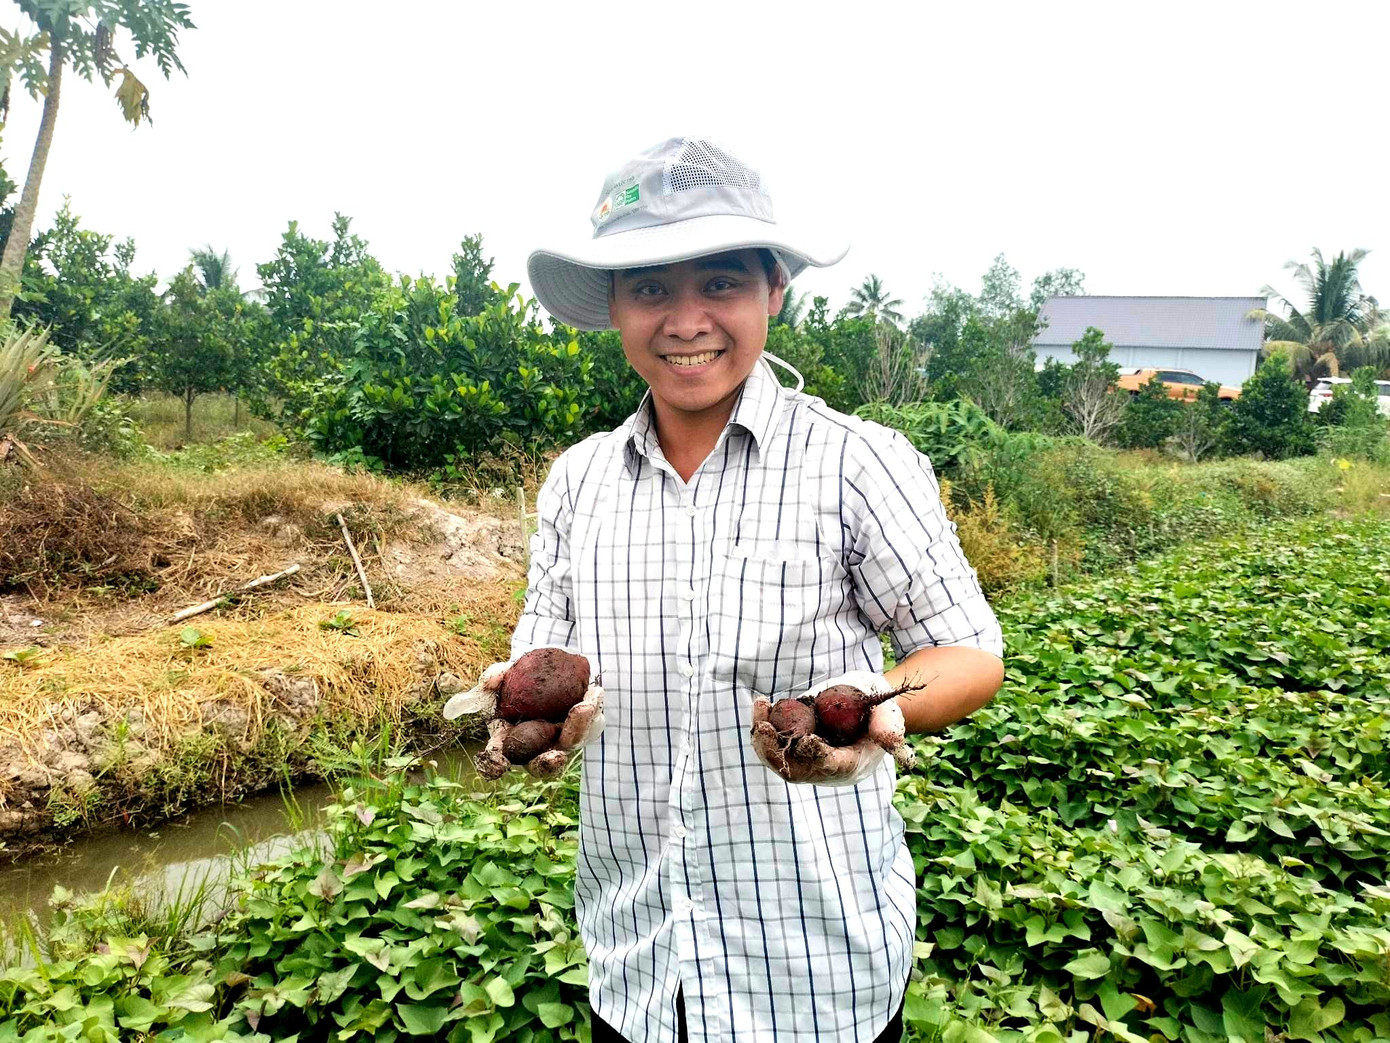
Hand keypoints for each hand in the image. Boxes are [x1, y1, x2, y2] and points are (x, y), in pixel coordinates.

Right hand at [443, 656, 604, 779]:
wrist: (550, 664)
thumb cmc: (519, 675)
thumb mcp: (504, 672)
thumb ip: (494, 676)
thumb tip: (491, 682)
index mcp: (508, 739)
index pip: (497, 760)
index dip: (494, 766)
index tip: (498, 763)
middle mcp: (534, 746)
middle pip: (540, 765)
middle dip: (548, 765)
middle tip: (555, 758)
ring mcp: (560, 739)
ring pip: (570, 743)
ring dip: (578, 728)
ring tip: (584, 706)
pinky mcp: (582, 728)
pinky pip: (590, 725)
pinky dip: (591, 711)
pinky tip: (594, 693)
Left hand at [750, 670, 914, 785]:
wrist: (865, 707)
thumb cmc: (878, 708)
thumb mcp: (888, 712)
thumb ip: (889, 724)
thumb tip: (890, 739)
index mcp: (851, 764)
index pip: (830, 766)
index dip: (816, 755)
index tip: (804, 738)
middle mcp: (826, 769)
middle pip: (796, 770)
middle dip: (776, 750)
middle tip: (765, 726)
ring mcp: (808, 761)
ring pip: (779, 759)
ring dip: (764, 738)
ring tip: (760, 708)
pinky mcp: (795, 749)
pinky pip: (774, 745)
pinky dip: (765, 728)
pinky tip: (761, 705)